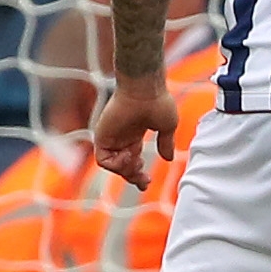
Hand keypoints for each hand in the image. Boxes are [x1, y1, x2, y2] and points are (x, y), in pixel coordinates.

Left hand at [89, 71, 179, 187]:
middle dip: (133, 176)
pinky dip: (115, 164)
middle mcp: (121, 137)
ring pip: (113, 165)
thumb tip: (168, 158)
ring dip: (126, 170)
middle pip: (123, 167)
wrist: (145, 89)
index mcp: (135, 135)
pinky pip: (103, 160)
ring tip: (137, 162)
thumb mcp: (167, 126)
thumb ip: (166, 143)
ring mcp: (111, 137)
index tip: (146, 182)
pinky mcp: (102, 135)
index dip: (138, 174)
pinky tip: (127, 156)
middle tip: (144, 180)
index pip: (133, 160)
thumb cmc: (157, 101)